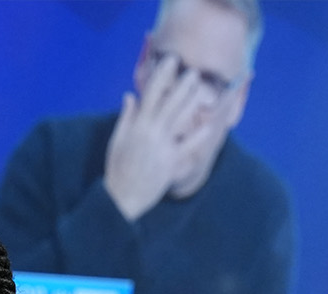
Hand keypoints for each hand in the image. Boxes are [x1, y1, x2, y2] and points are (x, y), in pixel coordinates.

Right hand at [103, 54, 206, 220]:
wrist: (121, 197)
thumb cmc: (117, 169)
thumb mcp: (117, 140)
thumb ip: (126, 117)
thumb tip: (130, 95)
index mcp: (137, 125)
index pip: (151, 94)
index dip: (161, 75)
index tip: (170, 61)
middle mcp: (150, 132)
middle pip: (169, 103)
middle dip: (182, 86)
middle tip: (194, 72)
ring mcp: (162, 147)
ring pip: (179, 119)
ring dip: (191, 102)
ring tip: (201, 89)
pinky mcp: (171, 163)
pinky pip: (188, 147)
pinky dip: (198, 137)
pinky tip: (209, 126)